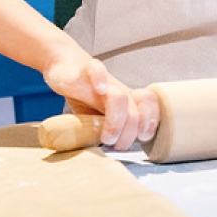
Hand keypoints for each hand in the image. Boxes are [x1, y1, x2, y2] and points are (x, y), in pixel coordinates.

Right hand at [42, 54, 160, 150]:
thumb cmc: (84, 93)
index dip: (151, 120)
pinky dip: (100, 79)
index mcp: (126, 98)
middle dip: (129, 133)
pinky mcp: (85, 70)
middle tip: (115, 146)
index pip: (149, 104)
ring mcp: (104, 80)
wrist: (65, 65)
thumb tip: (115, 152)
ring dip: (116, 121)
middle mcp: (118, 89)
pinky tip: (99, 90)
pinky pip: (96, 69)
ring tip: (106, 137)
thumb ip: (106, 129)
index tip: (143, 138)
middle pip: (135, 109)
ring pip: (120, 97)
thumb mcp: (96, 115)